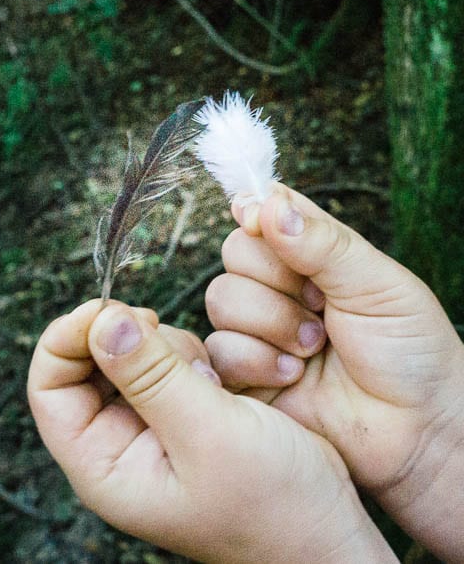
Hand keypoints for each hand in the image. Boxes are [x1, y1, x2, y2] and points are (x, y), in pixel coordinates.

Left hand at [28, 299, 394, 562]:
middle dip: (125, 340)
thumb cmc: (273, 505)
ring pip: (126, 353)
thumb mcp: (208, 433)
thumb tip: (102, 319)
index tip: (106, 309)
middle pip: (85, 362)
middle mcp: (116, 445)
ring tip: (209, 381)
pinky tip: (219, 383)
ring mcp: (148, 427)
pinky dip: (187, 356)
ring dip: (164, 348)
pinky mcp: (178, 412)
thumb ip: (152, 375)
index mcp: (103, 465)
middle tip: (165, 337)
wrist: (328, 531)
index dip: (66, 338)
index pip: (48, 387)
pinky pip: (163, 360)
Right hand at [204, 184, 463, 560]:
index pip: (264, 213)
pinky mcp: (243, 373)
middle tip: (319, 305)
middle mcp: (278, 288)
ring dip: (271, 323)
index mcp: (312, 257)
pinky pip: (219, 348)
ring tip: (314, 348)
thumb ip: (323, 243)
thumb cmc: (411, 353)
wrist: (416, 432)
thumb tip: (268, 203)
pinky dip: (257, 361)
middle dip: (275, 279)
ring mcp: (258, 330)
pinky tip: (294, 376)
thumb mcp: (378, 285)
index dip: (255, 212)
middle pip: (234, 252)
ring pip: (221, 298)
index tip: (257, 219)